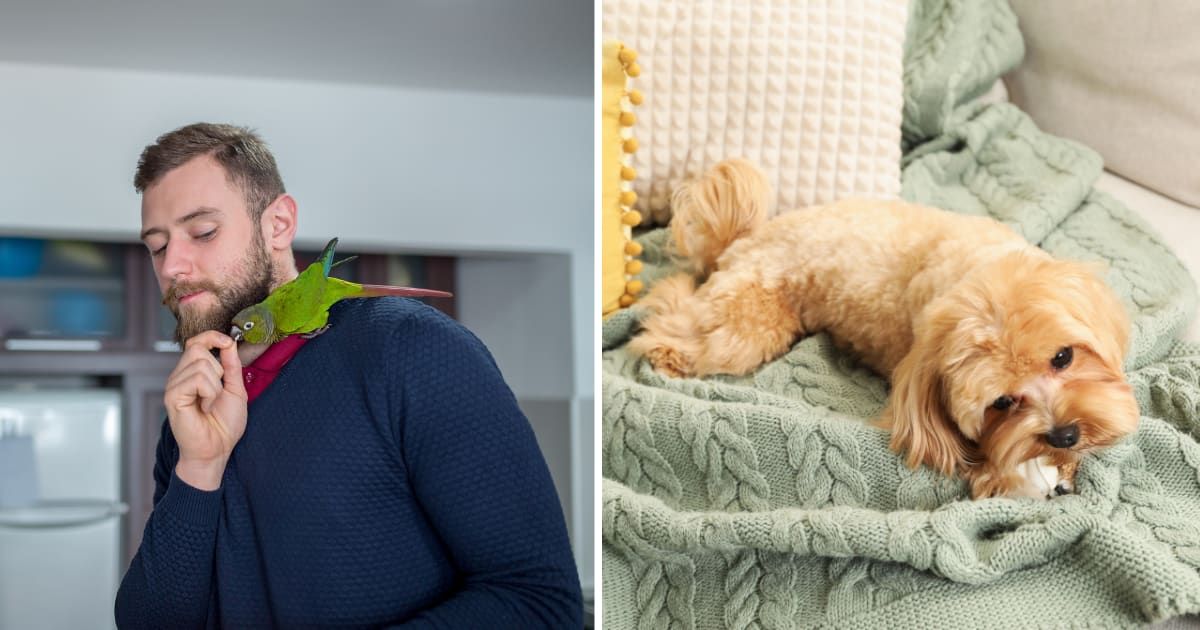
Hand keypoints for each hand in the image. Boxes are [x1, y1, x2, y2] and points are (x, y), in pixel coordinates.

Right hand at [164, 331, 247, 490]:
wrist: (216, 449)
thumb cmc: (224, 424)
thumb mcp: (235, 389)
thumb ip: (231, 366)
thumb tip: (229, 342)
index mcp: (193, 373)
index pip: (195, 342)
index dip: (211, 336)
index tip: (227, 342)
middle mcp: (180, 376)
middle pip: (197, 348)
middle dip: (218, 369)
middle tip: (217, 393)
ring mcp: (174, 385)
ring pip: (200, 363)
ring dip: (215, 385)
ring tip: (210, 403)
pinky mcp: (172, 396)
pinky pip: (196, 378)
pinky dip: (208, 392)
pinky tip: (204, 407)